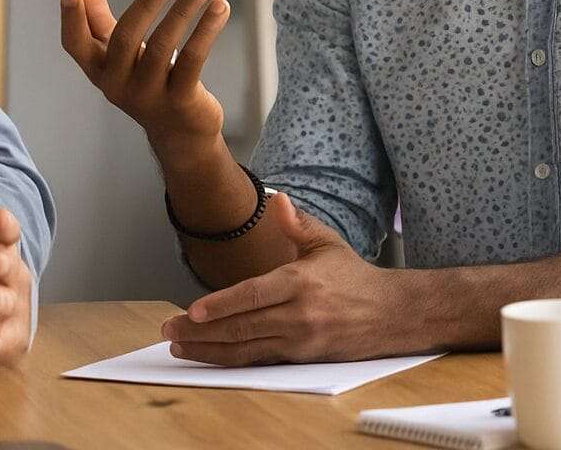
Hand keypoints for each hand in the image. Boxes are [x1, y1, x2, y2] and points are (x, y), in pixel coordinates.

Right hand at [60, 0, 230, 154]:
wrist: (179, 133)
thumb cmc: (144, 79)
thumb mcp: (117, 49)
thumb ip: (95, 12)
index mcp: (99, 69)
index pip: (75, 44)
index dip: (71, 18)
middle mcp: (117, 84)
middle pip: (125, 38)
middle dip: (147, 3)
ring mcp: (148, 95)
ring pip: (164, 47)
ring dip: (184, 11)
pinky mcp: (180, 100)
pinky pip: (192, 60)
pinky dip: (206, 31)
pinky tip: (220, 7)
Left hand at [161, 193, 413, 364]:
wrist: (391, 313)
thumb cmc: (354, 276)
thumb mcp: (327, 243)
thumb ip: (298, 224)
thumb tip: (276, 200)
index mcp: (301, 281)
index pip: (252, 294)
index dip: (220, 305)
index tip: (191, 311)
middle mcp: (300, 313)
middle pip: (241, 326)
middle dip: (201, 331)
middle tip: (170, 330)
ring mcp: (301, 339)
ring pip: (245, 349)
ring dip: (209, 350)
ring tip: (180, 347)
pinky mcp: (303, 358)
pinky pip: (260, 361)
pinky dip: (232, 361)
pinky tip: (211, 357)